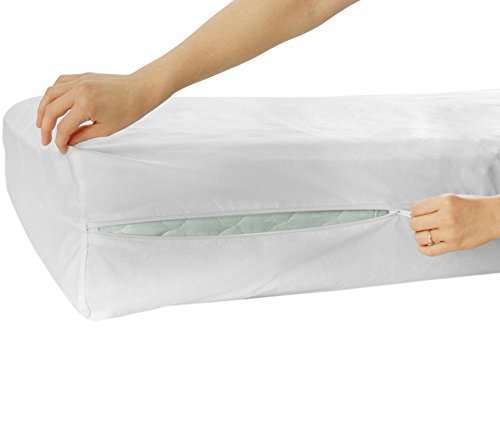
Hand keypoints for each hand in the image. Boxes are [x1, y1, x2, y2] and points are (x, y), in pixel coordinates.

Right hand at [36, 72, 160, 153]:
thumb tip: (68, 141)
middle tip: (45, 140)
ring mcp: (79, 81)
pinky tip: (52, 104)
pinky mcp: (82, 76)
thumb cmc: (129, 110)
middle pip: (51, 110)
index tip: (62, 149)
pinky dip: (52, 94)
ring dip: (43, 109)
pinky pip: (60, 82)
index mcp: (86, 105)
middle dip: (45, 127)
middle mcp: (79, 90)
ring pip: (50, 93)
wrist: (141, 90)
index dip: (60, 141)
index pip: (64, 127)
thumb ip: (83, 135)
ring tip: (42, 123)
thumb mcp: (106, 129)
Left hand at [410, 194, 499, 255]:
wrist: (494, 217)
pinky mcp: (454, 245)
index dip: (415, 213)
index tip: (419, 215)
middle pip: (415, 224)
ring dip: (420, 236)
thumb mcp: (451, 198)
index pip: (416, 209)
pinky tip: (426, 244)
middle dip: (417, 224)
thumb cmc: (473, 207)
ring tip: (428, 233)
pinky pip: (430, 251)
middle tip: (424, 225)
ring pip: (420, 237)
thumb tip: (413, 215)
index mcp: (445, 202)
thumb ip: (433, 206)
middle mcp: (446, 216)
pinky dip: (423, 249)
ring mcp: (450, 232)